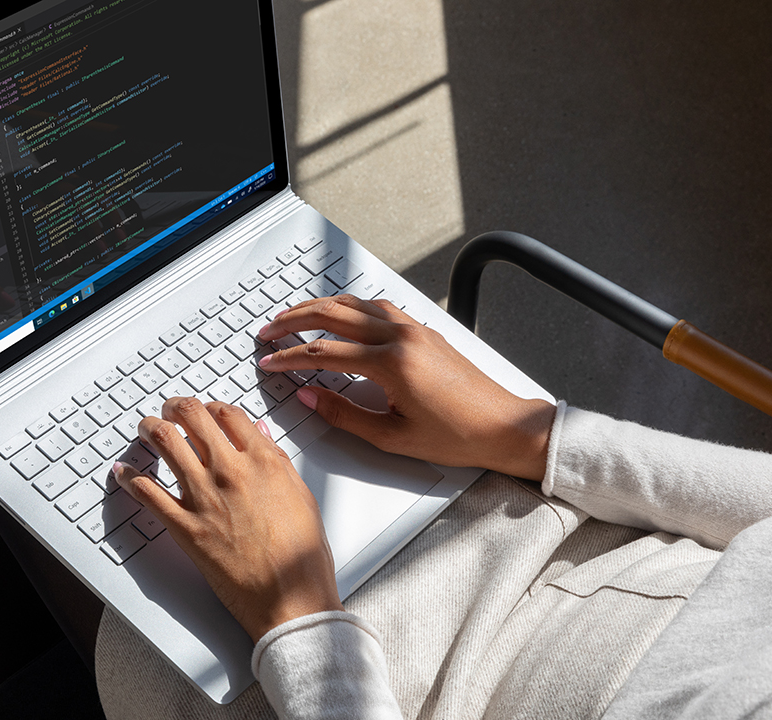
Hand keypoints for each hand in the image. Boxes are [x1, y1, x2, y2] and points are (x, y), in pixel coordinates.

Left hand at [114, 398, 343, 642]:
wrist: (290, 598)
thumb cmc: (302, 556)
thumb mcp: (301, 496)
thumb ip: (277, 461)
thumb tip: (260, 434)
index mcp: (263, 461)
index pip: (228, 414)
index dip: (211, 407)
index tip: (204, 411)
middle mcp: (230, 472)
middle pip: (192, 417)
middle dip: (175, 407)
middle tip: (169, 410)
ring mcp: (204, 498)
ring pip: (166, 443)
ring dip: (150, 429)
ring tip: (147, 429)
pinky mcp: (185, 527)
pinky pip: (148, 493)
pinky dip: (131, 477)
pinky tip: (124, 471)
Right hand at [258, 295, 554, 480]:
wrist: (503, 427)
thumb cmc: (456, 436)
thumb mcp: (393, 437)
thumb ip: (345, 414)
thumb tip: (310, 397)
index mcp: (392, 364)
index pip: (324, 353)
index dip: (289, 357)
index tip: (269, 362)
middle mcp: (402, 337)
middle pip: (334, 315)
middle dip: (295, 320)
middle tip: (268, 331)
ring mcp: (415, 329)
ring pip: (356, 304)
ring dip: (320, 307)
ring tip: (294, 316)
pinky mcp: (424, 331)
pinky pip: (378, 307)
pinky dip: (350, 306)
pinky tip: (340, 314)